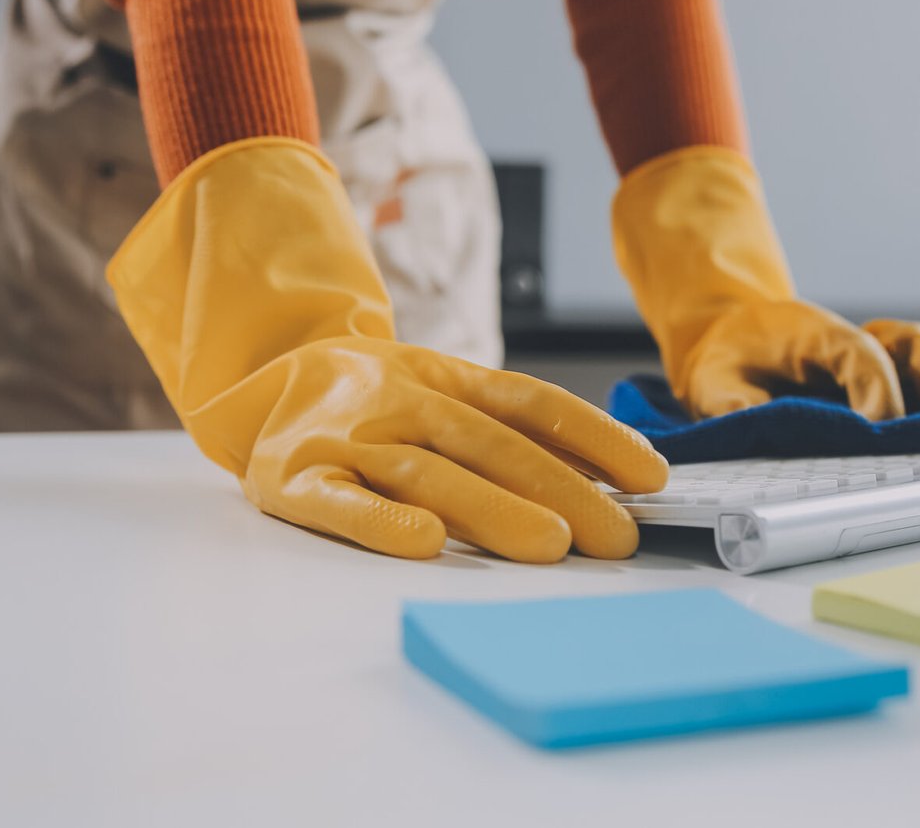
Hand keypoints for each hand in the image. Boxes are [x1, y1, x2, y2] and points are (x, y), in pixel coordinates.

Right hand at [239, 336, 665, 560]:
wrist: (270, 376)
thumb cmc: (380, 402)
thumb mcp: (446, 394)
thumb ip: (514, 431)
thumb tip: (617, 473)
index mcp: (446, 377)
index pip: (530, 402)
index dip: (593, 435)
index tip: (650, 476)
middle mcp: (401, 398)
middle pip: (489, 443)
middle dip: (560, 489)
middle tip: (614, 536)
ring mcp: (347, 436)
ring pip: (425, 470)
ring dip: (491, 507)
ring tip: (550, 544)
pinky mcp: (294, 477)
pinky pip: (338, 500)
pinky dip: (379, 520)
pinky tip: (424, 542)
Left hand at [611, 146, 919, 421]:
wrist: (733, 339)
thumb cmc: (728, 364)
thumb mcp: (713, 384)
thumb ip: (733, 403)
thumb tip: (755, 423)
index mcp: (814, 332)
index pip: (861, 353)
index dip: (878, 390)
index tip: (881, 430)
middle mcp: (860, 335)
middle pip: (915, 346)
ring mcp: (883, 350)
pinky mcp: (897, 371)